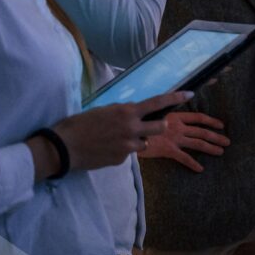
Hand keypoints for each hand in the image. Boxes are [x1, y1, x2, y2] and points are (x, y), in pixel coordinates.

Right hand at [39, 91, 190, 176]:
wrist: (64, 148)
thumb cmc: (79, 125)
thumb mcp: (103, 111)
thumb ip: (122, 113)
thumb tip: (133, 114)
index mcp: (126, 112)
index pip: (157, 103)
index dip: (175, 98)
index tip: (190, 94)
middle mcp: (131, 128)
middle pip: (161, 127)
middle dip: (160, 126)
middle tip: (152, 126)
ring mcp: (128, 146)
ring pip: (145, 143)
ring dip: (137, 140)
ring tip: (117, 139)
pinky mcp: (122, 160)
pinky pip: (129, 154)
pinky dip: (121, 151)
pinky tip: (106, 149)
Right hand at [139, 110, 229, 172]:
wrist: (126, 130)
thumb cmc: (138, 121)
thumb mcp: (152, 114)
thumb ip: (160, 115)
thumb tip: (164, 116)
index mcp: (174, 116)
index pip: (197, 117)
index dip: (211, 120)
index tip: (221, 125)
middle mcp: (177, 127)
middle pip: (201, 131)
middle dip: (216, 136)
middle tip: (227, 141)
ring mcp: (174, 138)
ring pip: (197, 143)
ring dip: (211, 147)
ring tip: (221, 151)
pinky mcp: (168, 150)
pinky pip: (183, 158)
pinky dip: (192, 164)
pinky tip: (200, 169)